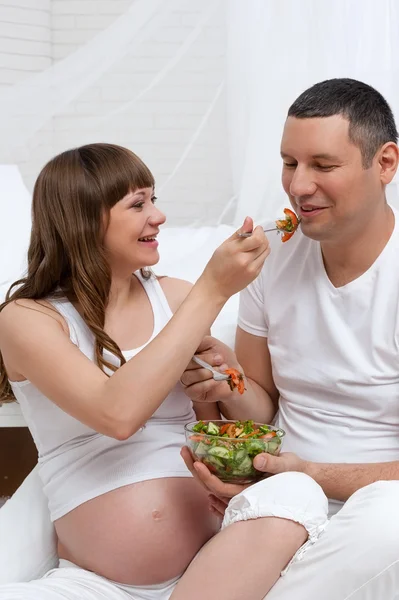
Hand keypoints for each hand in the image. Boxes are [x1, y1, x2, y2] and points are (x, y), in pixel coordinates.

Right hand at [180, 335, 243, 403]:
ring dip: (207, 373)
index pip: (184, 352)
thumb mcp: (213, 344)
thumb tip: (189, 340)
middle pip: (186, 365)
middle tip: (221, 360)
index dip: (200, 354)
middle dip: (205, 362)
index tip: (217, 355)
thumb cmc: (223, 359)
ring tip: (221, 370)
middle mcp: (184, 367)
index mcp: (187, 355)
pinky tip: (216, 381)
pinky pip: (193, 389)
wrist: (234, 376)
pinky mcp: (192, 392)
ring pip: (188, 376)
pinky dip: (207, 384)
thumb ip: (200, 340)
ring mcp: (187, 380)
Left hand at [181, 446, 308, 504]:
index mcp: (250, 493)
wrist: (306, 479)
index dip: (207, 477)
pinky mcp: (243, 486)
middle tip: (184, 450)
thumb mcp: (287, 465)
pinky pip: (221, 488)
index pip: (222, 488)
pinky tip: (200, 471)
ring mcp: (242, 491)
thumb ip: (273, 464)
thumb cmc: (296, 472)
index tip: (196, 462)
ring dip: (199, 472)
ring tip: (188, 455)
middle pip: (212, 487)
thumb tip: (257, 460)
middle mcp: (243, 495)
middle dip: (195, 470)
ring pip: (214, 486)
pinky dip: (208, 480)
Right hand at [199, 217, 269, 301]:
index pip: (257, 238)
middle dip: (261, 236)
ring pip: (266, 251)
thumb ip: (240, 233)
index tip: (255, 229)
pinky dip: (260, 254)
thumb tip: (249, 220)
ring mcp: (252, 269)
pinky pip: (263, 260)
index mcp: (235, 251)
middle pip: (264, 244)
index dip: (259, 231)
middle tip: (254, 235)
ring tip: (253, 245)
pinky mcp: (255, 274)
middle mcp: (245, 260)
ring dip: (262, 245)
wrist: (216, 286)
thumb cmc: (217, 265)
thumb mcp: (225, 245)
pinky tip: (250, 255)